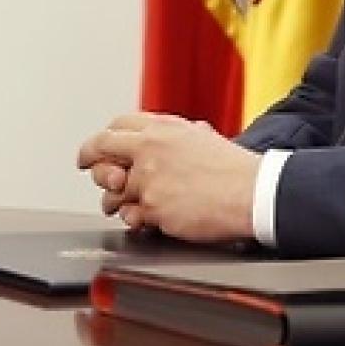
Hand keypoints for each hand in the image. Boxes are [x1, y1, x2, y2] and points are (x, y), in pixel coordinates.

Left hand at [76, 111, 260, 242]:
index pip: (117, 126)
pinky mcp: (153, 206)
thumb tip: (161, 141)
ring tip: (121, 206)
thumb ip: (176, 137)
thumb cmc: (235, 169)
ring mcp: (148, 178)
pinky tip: (143, 219)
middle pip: (102, 151)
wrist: (253, 192)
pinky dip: (134, 218)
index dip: (104, 140)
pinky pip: (130, 215)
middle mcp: (150, 148)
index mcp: (162, 128)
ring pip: (112, 190)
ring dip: (113, 199)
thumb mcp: (203, 138)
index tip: (98, 149)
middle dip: (93, 164)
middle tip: (91, 172)